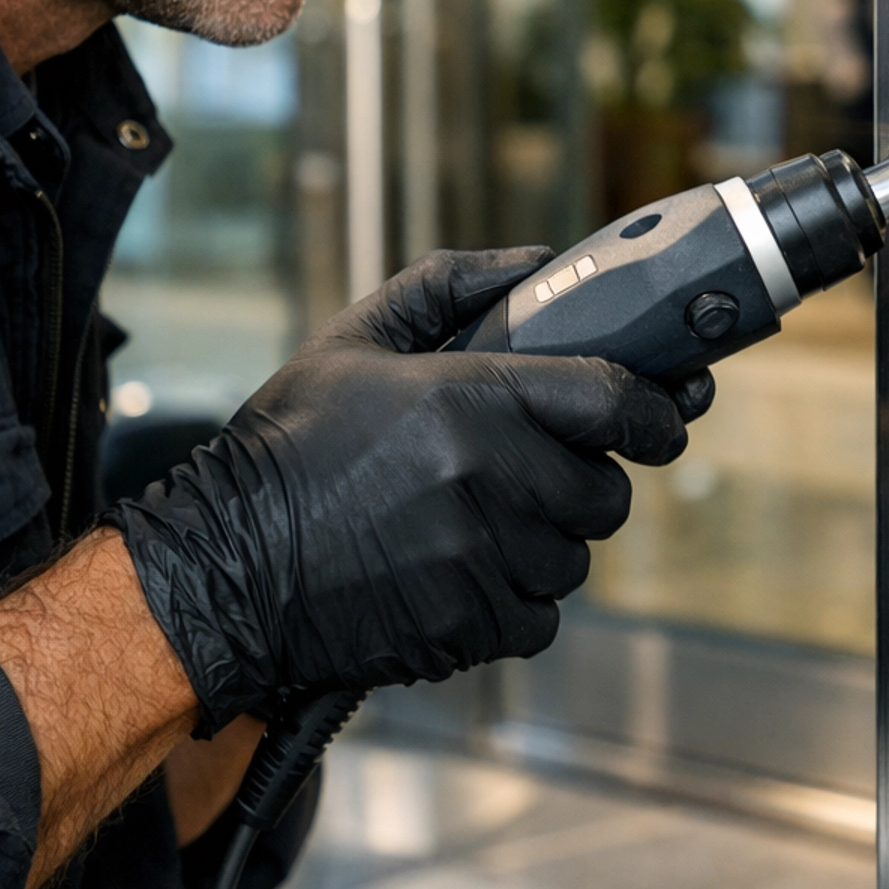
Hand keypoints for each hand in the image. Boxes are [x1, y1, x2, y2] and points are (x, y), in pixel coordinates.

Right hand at [105, 249, 692, 731]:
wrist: (224, 570)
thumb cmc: (287, 449)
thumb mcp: (354, 340)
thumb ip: (447, 286)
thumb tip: (536, 261)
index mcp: (472, 397)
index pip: (615, 401)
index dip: (656, 410)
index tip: (664, 416)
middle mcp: (491, 478)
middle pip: (606, 491)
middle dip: (585, 481)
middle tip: (534, 473)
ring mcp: (485, 560)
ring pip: (575, 558)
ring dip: (547, 543)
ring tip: (478, 525)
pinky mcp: (471, 628)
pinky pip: (540, 617)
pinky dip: (515, 601)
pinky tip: (459, 574)